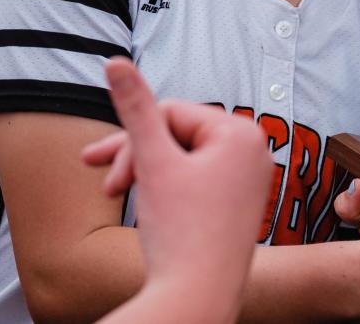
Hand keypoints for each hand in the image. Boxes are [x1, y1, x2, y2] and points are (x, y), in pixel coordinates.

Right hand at [82, 58, 272, 319]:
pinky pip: (196, 180)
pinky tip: (151, 214)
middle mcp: (254, 152)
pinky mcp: (239, 202)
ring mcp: (250, 180)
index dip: (134, 140)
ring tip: (119, 198)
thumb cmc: (181, 233)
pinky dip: (168, 190)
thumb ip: (135, 107)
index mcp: (242, 134)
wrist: (197, 299)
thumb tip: (115, 60)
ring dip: (148, 174)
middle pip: (177, 135)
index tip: (104, 167)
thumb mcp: (152, 161)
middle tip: (106, 186)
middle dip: (138, 157)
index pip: (171, 113)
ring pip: (183, 158)